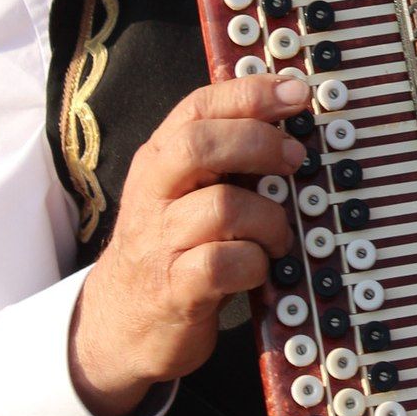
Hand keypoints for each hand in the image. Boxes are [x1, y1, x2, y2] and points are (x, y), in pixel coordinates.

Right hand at [69, 70, 308, 415]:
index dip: (251, 93)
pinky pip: (225, 263)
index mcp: (158, 160)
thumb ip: (223, 157)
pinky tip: (261, 267)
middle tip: (295, 159)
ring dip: (270, 218)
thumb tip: (291, 122)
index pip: (198, 107)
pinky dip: (257, 262)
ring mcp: (160, 242)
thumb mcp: (184, 191)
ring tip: (279, 235)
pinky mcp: (175, 289)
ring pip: (223, 207)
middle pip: (199, 145)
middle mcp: (154, 194)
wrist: (119, 323)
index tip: (296, 92)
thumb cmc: (170, 246)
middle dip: (259, 143)